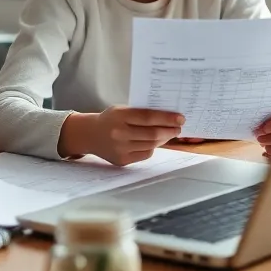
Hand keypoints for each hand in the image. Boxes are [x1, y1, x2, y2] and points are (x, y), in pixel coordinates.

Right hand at [58, 107, 185, 165]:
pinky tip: (154, 142)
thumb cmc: (110, 119)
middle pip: (153, 133)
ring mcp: (121, 148)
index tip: (180, 118)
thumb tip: (167, 118)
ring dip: (164, 139)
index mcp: (120, 116)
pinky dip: (152, 147)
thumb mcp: (121, 110)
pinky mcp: (122, 160)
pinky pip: (145, 154)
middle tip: (178, 128)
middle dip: (170, 130)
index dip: (167, 118)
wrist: (89, 134)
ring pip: (151, 145)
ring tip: (169, 133)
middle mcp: (120, 133)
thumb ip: (141, 113)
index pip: (149, 117)